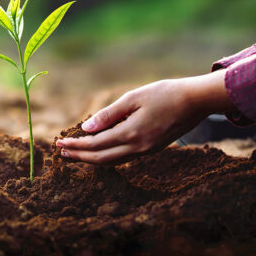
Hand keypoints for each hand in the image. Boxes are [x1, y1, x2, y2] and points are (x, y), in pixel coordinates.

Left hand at [56, 70, 235, 164]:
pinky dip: (107, 156)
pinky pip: (124, 158)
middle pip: (101, 158)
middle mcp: (138, 147)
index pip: (95, 145)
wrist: (196, 101)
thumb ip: (109, 114)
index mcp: (131, 133)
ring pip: (113, 161)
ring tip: (75, 155)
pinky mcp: (152, 149)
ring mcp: (146, 151)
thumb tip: (85, 128)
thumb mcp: (133, 98)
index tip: (58, 143)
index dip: (75, 146)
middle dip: (79, 157)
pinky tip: (98, 150)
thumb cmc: (165, 94)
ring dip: (91, 159)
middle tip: (61, 152)